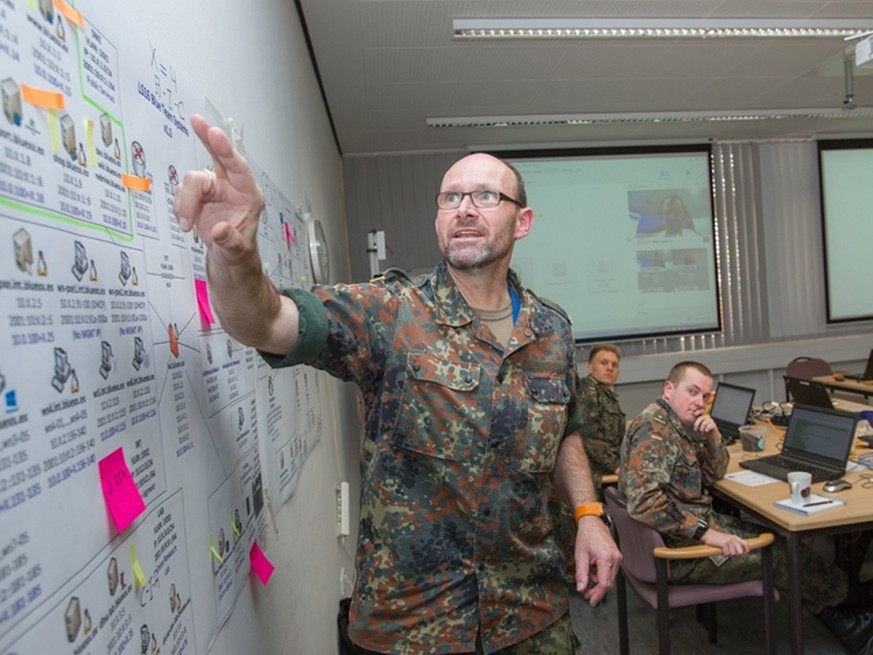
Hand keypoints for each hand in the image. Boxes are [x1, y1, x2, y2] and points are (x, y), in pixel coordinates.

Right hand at [172, 114, 263, 267]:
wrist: (227, 262)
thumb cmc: (240, 253)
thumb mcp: (238, 253)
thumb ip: (230, 242)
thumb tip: (219, 230)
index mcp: (249, 196)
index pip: (238, 168)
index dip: (226, 150)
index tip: (215, 134)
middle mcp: (231, 188)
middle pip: (217, 157)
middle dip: (206, 138)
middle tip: (196, 121)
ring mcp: (213, 190)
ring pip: (192, 180)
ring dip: (184, 201)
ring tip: (187, 224)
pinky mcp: (197, 197)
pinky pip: (182, 193)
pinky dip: (179, 207)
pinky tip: (186, 222)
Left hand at [574, 516, 621, 605]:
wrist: (593, 522)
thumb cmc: (586, 536)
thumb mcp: (580, 556)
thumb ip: (581, 574)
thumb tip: (581, 588)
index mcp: (607, 559)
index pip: (604, 584)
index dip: (597, 595)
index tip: (591, 601)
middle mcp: (615, 559)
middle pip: (608, 582)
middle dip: (596, 589)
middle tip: (585, 592)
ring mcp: (618, 558)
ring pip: (608, 577)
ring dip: (597, 580)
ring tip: (587, 572)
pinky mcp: (616, 557)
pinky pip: (609, 571)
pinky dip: (600, 573)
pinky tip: (592, 568)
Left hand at [692, 413, 720, 443]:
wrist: (712, 435)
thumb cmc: (704, 430)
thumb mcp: (698, 426)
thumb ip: (695, 422)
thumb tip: (688, 419)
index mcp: (703, 417)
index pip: (701, 412)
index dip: (698, 412)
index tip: (694, 414)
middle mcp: (707, 417)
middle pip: (700, 418)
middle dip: (696, 424)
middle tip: (695, 430)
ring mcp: (711, 421)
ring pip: (704, 423)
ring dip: (701, 429)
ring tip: (701, 432)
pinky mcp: (714, 425)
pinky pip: (708, 426)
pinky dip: (706, 430)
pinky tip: (706, 431)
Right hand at [701, 528, 749, 555]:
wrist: (708, 534)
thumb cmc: (717, 538)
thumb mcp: (727, 540)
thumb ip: (734, 545)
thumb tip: (739, 553)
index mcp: (735, 537)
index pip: (746, 544)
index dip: (746, 551)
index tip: (745, 554)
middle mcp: (733, 539)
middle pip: (740, 552)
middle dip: (735, 555)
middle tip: (730, 553)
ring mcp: (729, 541)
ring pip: (733, 554)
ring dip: (728, 554)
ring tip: (724, 551)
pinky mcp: (724, 543)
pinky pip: (727, 553)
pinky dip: (723, 554)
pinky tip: (721, 550)